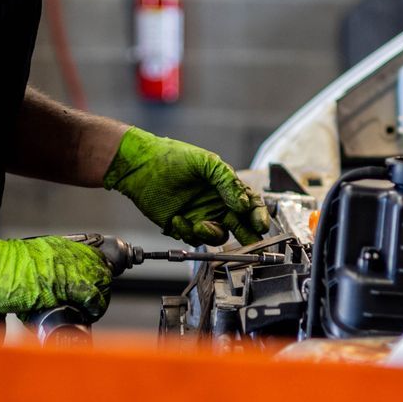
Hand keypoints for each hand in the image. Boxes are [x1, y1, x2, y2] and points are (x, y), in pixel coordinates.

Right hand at [0, 225, 111, 315]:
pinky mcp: (64, 285)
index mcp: (58, 246)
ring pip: (103, 282)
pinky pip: (91, 296)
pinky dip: (94, 307)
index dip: (99, 277)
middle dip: (102, 290)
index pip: (94, 259)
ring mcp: (67, 268)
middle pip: (102, 270)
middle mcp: (67, 254)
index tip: (96, 290)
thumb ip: (45, 271)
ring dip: (100, 300)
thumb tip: (53, 289)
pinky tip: (88, 314)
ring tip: (89, 312)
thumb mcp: (28, 261)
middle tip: (93, 305)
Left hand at [102, 128, 269, 245]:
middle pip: (240, 226)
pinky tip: (177, 219)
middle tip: (251, 244)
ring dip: (211, 234)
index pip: (250, 204)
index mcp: (226, 188)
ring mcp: (200, 216)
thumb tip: (244, 204)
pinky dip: (187, 231)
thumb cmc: (172, 157)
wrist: (141, 166)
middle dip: (248, 236)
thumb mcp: (206, 162)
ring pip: (217, 237)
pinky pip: (193, 238)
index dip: (258, 216)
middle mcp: (216, 204)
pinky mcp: (182, 226)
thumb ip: (227, 181)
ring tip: (199, 225)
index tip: (261, 225)